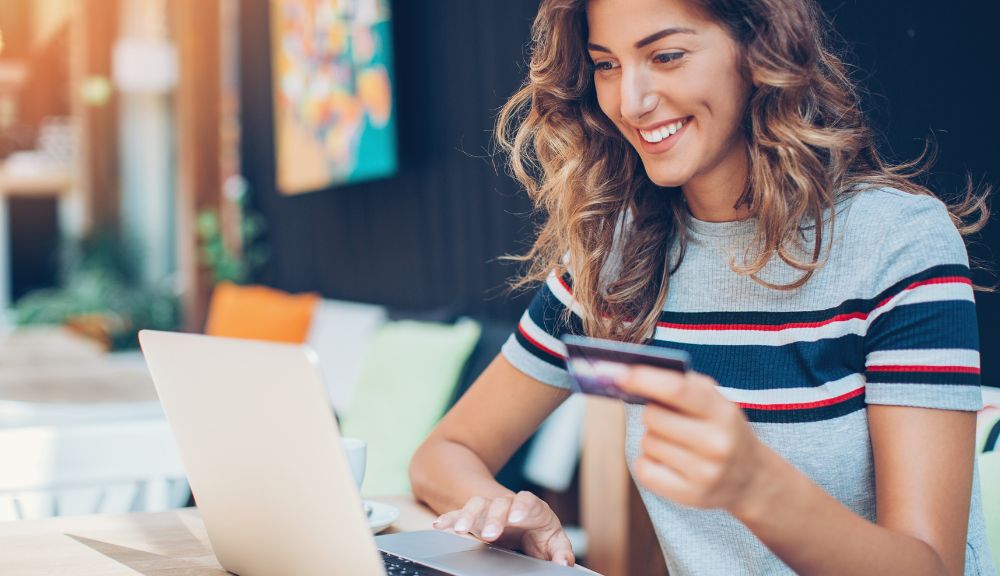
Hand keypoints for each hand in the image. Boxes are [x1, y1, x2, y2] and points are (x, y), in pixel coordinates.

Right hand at [432, 491, 574, 565]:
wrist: (524, 521)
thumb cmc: (540, 532)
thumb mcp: (554, 541)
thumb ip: (560, 551)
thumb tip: (563, 562)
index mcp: (532, 508)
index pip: (528, 502)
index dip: (522, 507)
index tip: (517, 518)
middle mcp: (509, 505)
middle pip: (500, 504)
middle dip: (494, 518)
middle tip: (490, 534)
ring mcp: (490, 509)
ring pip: (477, 505)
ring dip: (468, 516)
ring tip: (460, 530)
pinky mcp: (475, 517)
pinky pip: (460, 514)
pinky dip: (450, 518)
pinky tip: (440, 526)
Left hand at [619, 366, 768, 514]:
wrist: (751, 478)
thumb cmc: (721, 429)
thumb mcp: (716, 402)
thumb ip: (682, 385)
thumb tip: (633, 376)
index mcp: (723, 412)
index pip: (676, 390)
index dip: (644, 380)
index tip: (621, 375)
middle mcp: (716, 443)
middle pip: (653, 417)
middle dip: (652, 413)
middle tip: (666, 418)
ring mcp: (705, 473)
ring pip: (647, 442)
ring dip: (652, 438)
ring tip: (675, 443)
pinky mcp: (690, 496)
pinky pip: (644, 470)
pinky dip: (647, 462)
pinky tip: (666, 462)